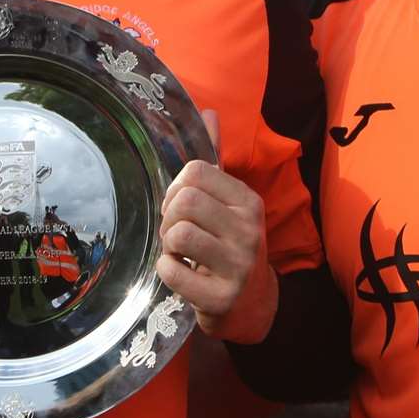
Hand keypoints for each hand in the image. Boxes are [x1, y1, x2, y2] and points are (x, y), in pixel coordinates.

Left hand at [156, 111, 277, 343]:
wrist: (253, 305)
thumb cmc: (231, 245)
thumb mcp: (229, 203)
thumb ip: (216, 159)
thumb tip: (208, 112)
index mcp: (248, 202)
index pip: (196, 171)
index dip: (176, 187)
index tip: (181, 207)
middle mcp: (249, 230)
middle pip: (185, 200)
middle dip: (169, 216)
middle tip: (177, 233)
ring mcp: (238, 266)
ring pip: (178, 233)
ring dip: (167, 244)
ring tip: (179, 253)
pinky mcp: (221, 297)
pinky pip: (170, 271)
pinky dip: (165, 271)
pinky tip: (181, 275)